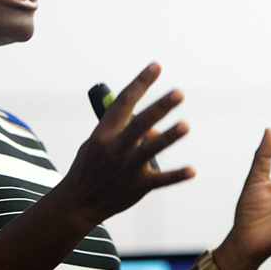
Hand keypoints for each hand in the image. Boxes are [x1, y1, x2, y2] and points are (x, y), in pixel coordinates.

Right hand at [61, 63, 195, 225]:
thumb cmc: (91, 166)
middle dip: (159, 107)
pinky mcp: (137, 187)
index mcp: (103, 133)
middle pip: (139, 124)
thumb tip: (156, 126)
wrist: (78, 202)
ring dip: (167, 137)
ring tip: (185, 125)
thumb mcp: (99, 144)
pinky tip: (192, 170)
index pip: (123, 102)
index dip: (140, 83)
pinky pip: (160, 181)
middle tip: (178, 92)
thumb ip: (125, 131)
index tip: (156, 67)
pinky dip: (176, 176)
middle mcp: (115, 148)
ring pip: (149, 150)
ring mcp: (126, 168)